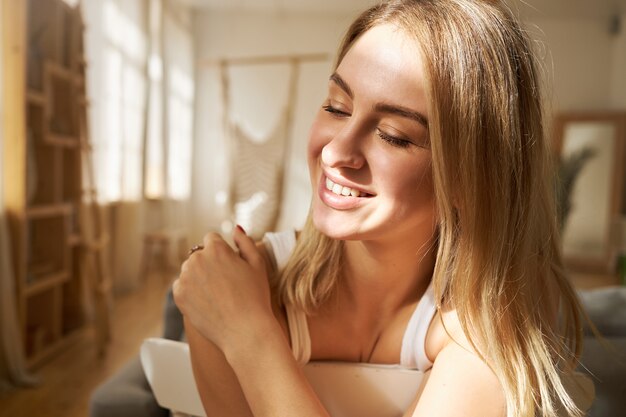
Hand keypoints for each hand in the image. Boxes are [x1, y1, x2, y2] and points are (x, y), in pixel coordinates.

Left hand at [172, 227, 273, 351]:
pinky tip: (207, 303)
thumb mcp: (258, 264)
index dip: (223, 252)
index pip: (212, 239)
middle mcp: (197, 259)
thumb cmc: (256, 297)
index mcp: (216, 248)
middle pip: (199, 255)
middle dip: (210, 264)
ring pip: (190, 270)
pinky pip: (181, 286)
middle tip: (226, 285)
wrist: (245, 331)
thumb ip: (245, 242)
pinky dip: (191, 292)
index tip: (230, 268)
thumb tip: (235, 228)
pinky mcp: (178, 295)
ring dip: (199, 277)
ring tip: (217, 295)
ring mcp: (185, 277)